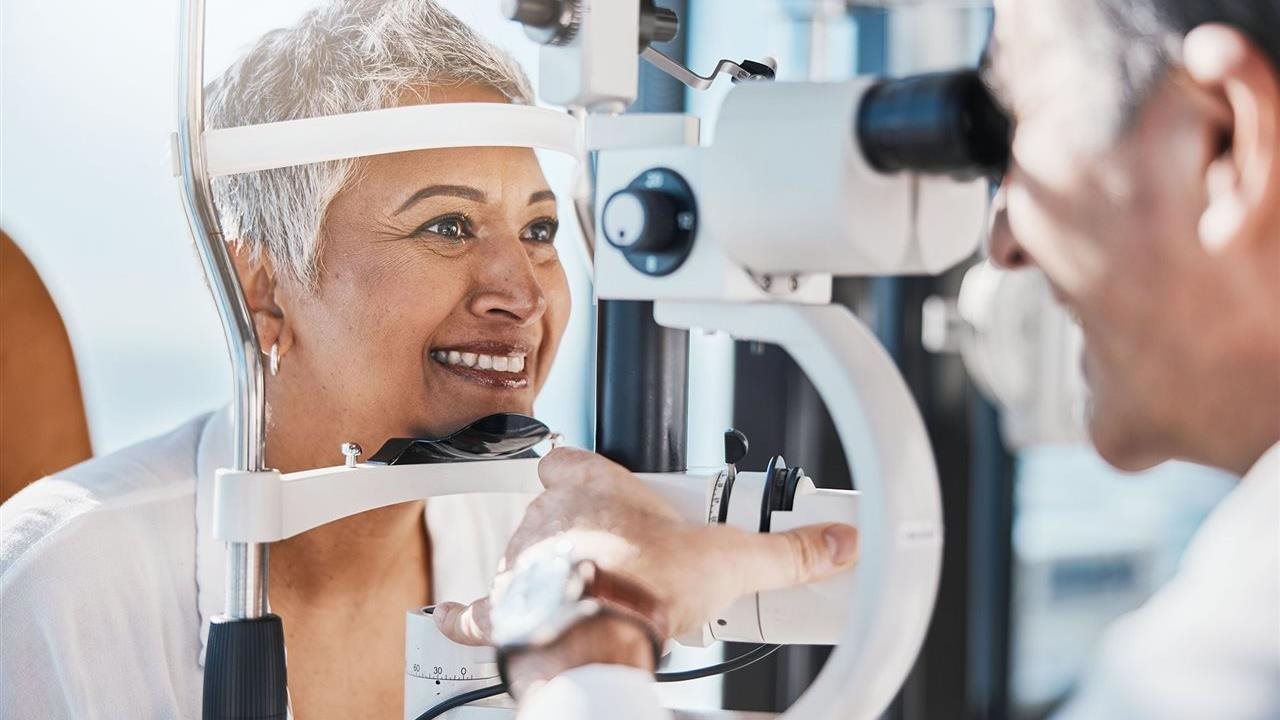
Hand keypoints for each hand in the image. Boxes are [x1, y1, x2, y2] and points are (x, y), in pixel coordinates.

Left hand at [435, 447, 858, 650]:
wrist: (603, 633)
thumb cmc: (650, 585)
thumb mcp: (734, 560)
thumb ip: (789, 551)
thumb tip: (839, 542)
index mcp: (598, 490)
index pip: (573, 459)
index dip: (582, 469)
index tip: (598, 483)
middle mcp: (552, 517)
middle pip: (551, 508)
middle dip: (575, 528)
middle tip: (612, 555)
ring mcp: (521, 561)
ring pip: (519, 552)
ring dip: (539, 568)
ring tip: (578, 592)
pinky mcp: (504, 608)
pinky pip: (476, 608)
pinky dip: (472, 614)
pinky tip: (464, 616)